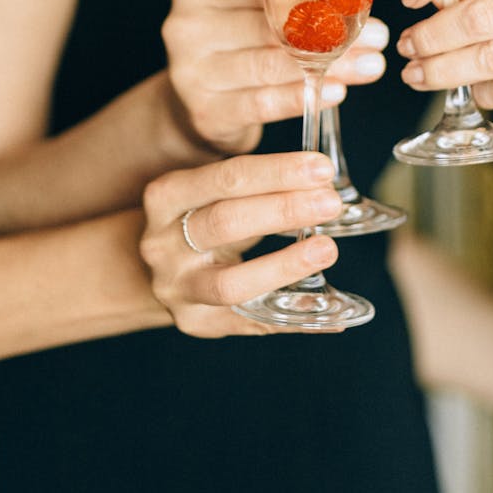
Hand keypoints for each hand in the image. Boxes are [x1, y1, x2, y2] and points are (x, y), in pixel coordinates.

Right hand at [140, 152, 342, 336]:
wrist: (162, 263)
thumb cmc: (200, 215)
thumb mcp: (209, 188)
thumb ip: (256, 181)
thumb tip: (321, 177)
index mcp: (167, 196)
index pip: (226, 178)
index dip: (277, 172)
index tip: (321, 168)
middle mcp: (163, 243)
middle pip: (226, 223)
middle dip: (284, 211)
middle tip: (330, 202)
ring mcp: (176, 287)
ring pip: (230, 283)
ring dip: (285, 266)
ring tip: (327, 249)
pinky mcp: (196, 322)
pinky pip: (251, 323)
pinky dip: (292, 317)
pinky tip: (328, 309)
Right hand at [163, 0, 387, 153]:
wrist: (191, 106)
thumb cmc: (232, 49)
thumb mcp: (245, 13)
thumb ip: (282, 0)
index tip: (358, 4)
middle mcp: (186, 28)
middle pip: (270, 27)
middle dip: (330, 34)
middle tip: (375, 39)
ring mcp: (190, 72)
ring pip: (270, 65)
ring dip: (326, 67)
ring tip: (367, 66)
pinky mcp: (205, 111)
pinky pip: (263, 102)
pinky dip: (301, 97)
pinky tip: (333, 92)